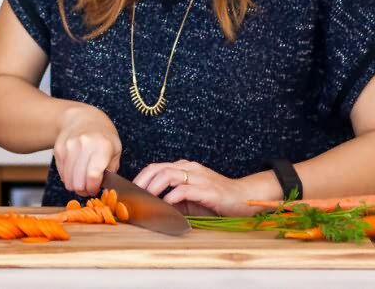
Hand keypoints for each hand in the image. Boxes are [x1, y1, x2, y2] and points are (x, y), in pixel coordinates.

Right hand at [54, 103, 121, 196]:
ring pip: (67, 178)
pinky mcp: (58, 149)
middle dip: (83, 190)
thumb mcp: (116, 150)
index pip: (93, 175)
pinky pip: (61, 171)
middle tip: (87, 190)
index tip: (95, 190)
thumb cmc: (103, 136)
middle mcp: (84, 145)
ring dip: (74, 186)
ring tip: (80, 184)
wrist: (83, 118)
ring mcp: (69, 146)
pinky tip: (74, 174)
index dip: (93, 188)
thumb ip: (111, 169)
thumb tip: (104, 186)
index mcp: (102, 146)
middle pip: (78, 180)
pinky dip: (67, 177)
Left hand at [133, 160, 269, 216]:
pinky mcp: (207, 190)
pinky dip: (171, 197)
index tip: (129, 190)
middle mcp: (189, 168)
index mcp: (184, 168)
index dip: (140, 178)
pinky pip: (184, 190)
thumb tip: (151, 208)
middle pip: (157, 168)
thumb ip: (173, 200)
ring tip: (144, 199)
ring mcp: (198, 177)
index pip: (155, 167)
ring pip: (168, 175)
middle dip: (141, 182)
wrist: (244, 197)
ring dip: (153, 187)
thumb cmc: (216, 199)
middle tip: (132, 196)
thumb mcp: (190, 199)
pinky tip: (165, 205)